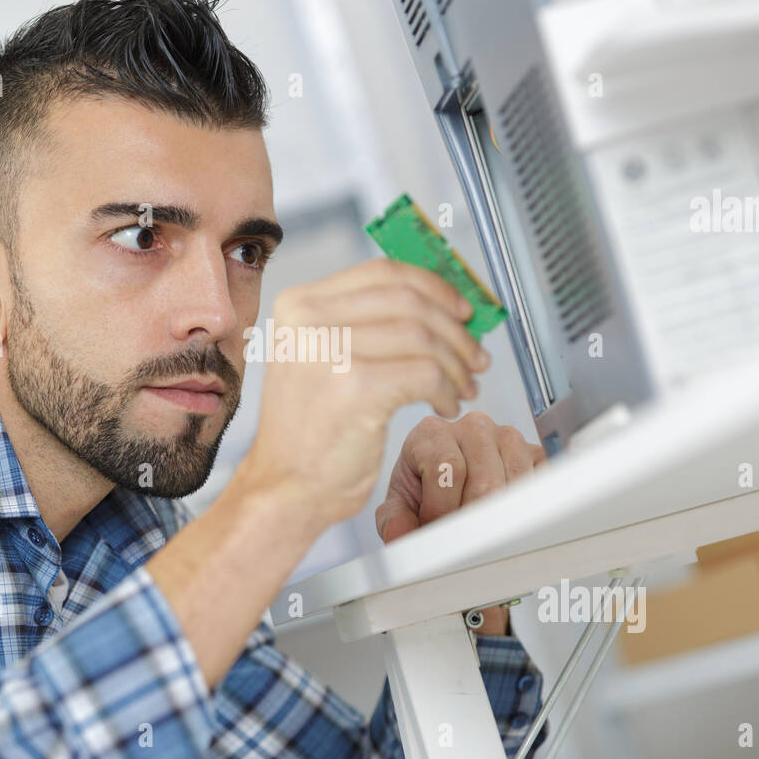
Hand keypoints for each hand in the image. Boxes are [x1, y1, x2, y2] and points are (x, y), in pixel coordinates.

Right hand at [237, 258, 489, 531]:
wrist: (285, 486)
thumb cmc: (309, 431)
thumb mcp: (321, 358)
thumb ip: (364, 325)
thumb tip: (437, 307)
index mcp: (299, 305)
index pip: (382, 273)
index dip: (433, 287)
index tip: (459, 308)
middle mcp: (308, 320)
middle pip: (409, 301)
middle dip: (455, 330)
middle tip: (474, 354)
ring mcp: (329, 351)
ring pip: (423, 337)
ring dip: (456, 364)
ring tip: (462, 386)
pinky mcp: (355, 387)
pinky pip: (425, 373)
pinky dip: (446, 390)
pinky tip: (445, 405)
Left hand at [373, 411, 545, 634]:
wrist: (446, 482)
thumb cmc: (422, 489)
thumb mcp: (399, 505)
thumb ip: (394, 520)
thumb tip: (399, 534)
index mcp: (432, 433)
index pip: (447, 470)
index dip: (442, 509)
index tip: (435, 528)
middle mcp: (472, 427)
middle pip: (485, 483)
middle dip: (471, 520)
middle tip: (460, 536)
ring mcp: (508, 437)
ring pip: (514, 487)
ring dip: (498, 517)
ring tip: (479, 524)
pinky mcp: (535, 452)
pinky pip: (538, 486)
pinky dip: (524, 508)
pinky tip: (504, 514)